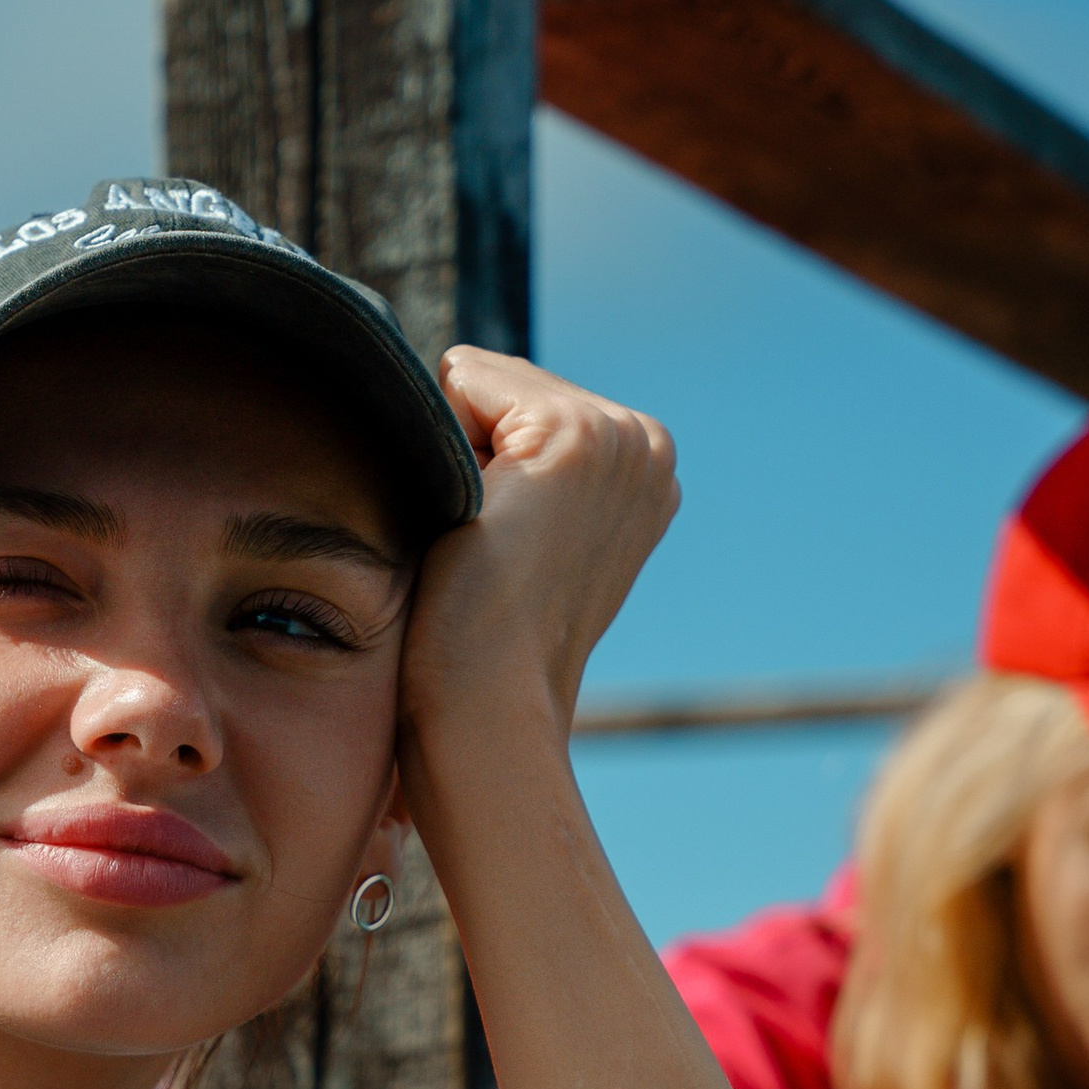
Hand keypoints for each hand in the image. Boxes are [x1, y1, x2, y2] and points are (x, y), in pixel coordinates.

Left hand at [398, 350, 678, 771]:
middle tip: (484, 550)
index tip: (497, 547)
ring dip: (454, 456)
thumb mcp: (521, 537)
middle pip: (498, 383)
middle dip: (468, 453)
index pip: (517, 402)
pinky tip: (471, 522)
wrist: (486, 709)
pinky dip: (442, 446)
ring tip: (479, 539)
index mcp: (643, 468)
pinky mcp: (573, 436)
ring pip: (478, 380)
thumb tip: (459, 417)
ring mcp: (619, 436)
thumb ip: (517, 471)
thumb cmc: (478, 647)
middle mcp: (647, 444)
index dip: (479, 466)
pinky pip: (462, 379)